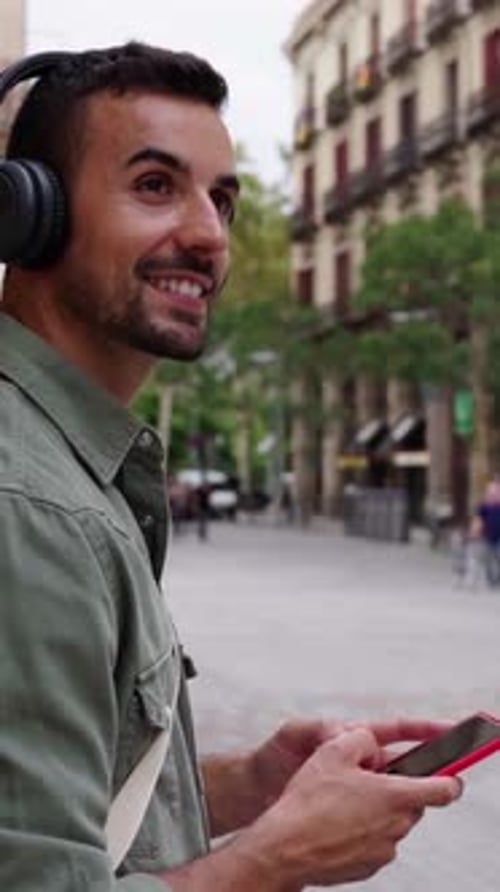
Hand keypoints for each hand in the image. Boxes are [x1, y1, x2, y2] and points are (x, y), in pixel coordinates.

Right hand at [237, 726, 461, 889]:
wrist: (284, 848)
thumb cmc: (308, 803)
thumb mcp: (332, 750)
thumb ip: (361, 738)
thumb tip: (370, 740)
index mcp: (395, 796)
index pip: (445, 788)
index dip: (449, 776)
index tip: (448, 771)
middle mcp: (395, 826)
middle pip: (412, 803)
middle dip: (395, 789)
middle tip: (366, 779)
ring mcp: (382, 851)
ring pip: (391, 822)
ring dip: (376, 810)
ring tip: (341, 801)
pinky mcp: (367, 868)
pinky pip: (373, 842)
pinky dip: (361, 831)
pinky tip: (334, 821)